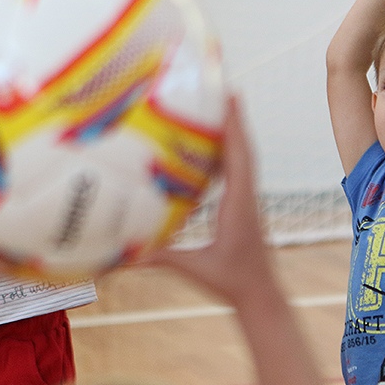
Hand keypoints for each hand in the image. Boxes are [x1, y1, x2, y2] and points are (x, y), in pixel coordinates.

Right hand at [148, 95, 274, 305]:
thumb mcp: (195, 268)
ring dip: (233, 132)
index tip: (229, 96)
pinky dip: (228, 153)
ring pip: (243, 159)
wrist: (261, 295)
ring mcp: (248, 200)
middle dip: (233, 118)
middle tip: (221, 89)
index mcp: (239, 203)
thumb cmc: (233, 282)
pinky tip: (213, 148)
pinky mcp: (244, 207)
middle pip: (243, 148)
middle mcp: (247, 196)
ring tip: (217, 108)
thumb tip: (124, 252)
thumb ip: (161, 258)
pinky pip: (238, 172)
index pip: (239, 157)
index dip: (234, 126)